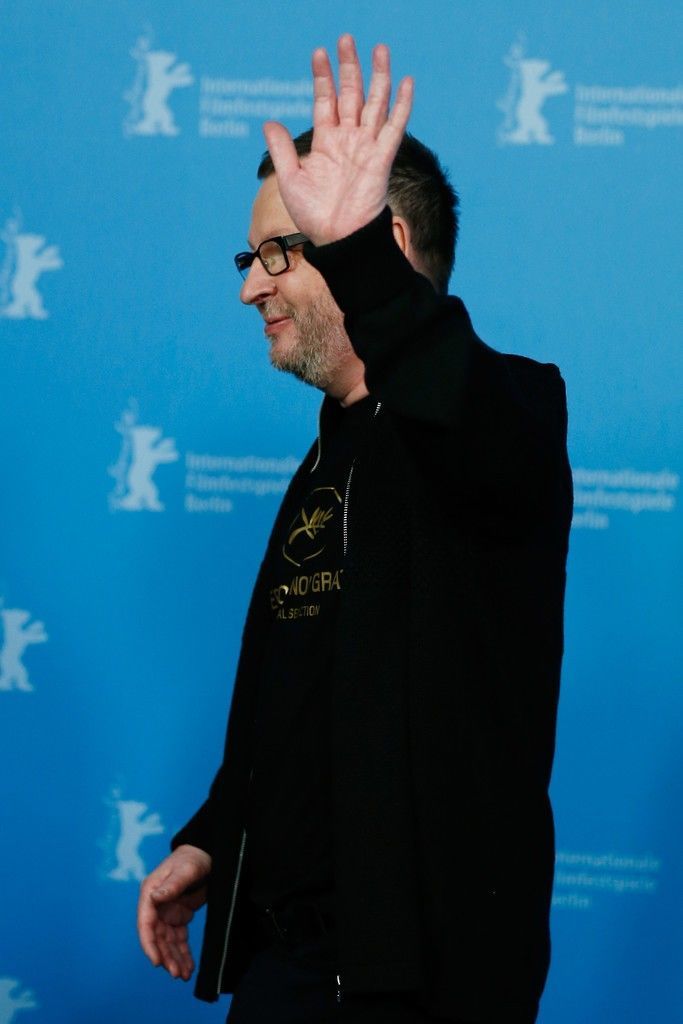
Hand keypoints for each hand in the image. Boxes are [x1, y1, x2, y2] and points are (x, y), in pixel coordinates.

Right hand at [137, 844, 211, 980]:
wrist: (207, 853)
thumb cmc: (193, 858)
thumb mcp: (185, 869)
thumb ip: (172, 885)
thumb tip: (154, 898)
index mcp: (151, 893)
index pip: (145, 923)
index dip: (149, 944)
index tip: (156, 962)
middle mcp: (156, 905)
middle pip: (157, 937)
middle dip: (166, 957)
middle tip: (177, 974)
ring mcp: (167, 913)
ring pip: (168, 942)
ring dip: (174, 959)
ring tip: (184, 975)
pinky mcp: (178, 918)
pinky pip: (178, 940)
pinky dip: (183, 953)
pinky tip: (189, 967)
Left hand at [263, 34, 412, 245]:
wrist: (337, 238)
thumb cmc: (314, 215)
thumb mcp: (290, 179)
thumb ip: (282, 149)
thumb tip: (268, 121)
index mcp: (326, 142)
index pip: (325, 101)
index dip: (323, 77)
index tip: (319, 52)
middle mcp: (348, 139)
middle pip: (350, 94)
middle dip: (349, 66)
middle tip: (346, 39)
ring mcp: (366, 147)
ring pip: (374, 103)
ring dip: (378, 76)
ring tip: (378, 48)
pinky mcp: (382, 158)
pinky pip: (394, 127)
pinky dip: (402, 105)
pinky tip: (406, 82)